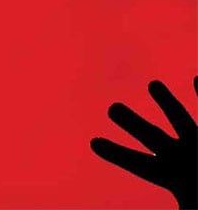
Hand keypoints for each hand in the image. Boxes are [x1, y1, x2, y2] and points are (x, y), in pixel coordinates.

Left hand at [91, 78, 197, 208]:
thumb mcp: (191, 207)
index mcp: (171, 177)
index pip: (140, 165)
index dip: (117, 154)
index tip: (93, 142)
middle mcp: (182, 157)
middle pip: (152, 137)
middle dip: (133, 123)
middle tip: (112, 108)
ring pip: (181, 119)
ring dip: (167, 102)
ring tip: (152, 85)